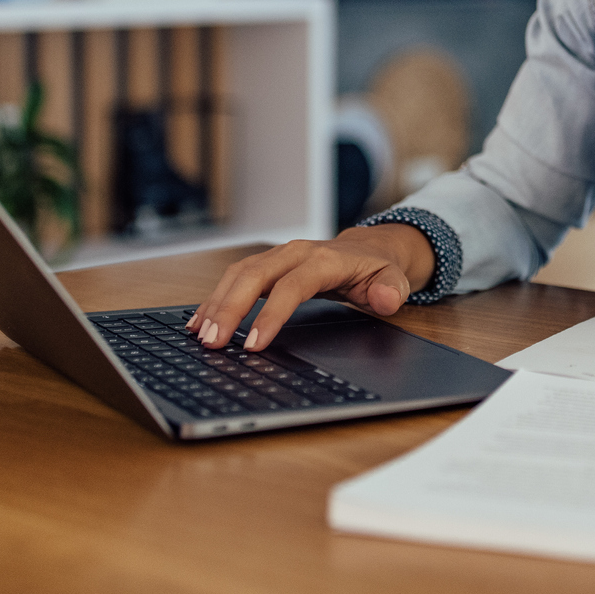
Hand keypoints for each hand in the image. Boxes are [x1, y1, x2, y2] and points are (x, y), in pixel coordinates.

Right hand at [186, 224, 433, 351]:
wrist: (370, 248)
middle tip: (212, 342)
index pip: (291, 287)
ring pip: (238, 274)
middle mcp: (295, 252)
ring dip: (216, 303)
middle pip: (253, 275)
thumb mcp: (395, 280)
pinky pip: (235, 277)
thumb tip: (385, 298)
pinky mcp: (267, 265)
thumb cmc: (377, 269)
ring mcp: (278, 256)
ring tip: (200, 335)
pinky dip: (216, 298)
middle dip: (229, 308)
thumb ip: (392, 290)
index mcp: (323, 259)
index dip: (271, 315)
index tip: (254, 344)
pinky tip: (200, 320)